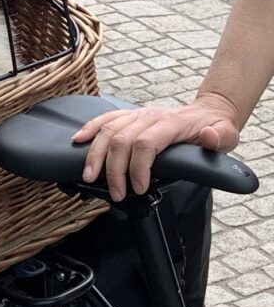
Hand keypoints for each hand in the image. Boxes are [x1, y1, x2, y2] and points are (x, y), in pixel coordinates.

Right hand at [71, 93, 241, 200]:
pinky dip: (90, 129)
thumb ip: (219, 138)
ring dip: (95, 154)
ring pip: (108, 129)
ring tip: (89, 177)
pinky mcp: (129, 116)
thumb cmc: (214, 129)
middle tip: (116, 193)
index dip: (137, 167)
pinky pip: (105, 119)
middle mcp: (150, 116)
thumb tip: (208, 137)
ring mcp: (138, 115)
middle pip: (121, 139)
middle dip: (114, 169)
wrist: (208, 113)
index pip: (145, 143)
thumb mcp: (227, 135)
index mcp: (171, 124)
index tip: (139, 188)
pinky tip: (78, 142)